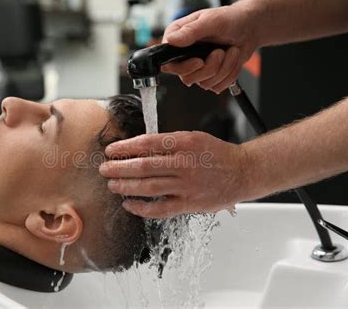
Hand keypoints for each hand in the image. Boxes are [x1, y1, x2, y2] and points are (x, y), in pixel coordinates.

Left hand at [99, 131, 249, 217]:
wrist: (242, 172)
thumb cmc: (217, 154)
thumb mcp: (193, 138)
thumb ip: (168, 143)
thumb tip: (139, 147)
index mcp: (184, 143)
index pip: (147, 143)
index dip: (125, 147)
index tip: (111, 150)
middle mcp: (184, 163)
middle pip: (144, 166)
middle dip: (119, 168)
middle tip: (105, 169)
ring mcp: (187, 185)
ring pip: (149, 187)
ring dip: (126, 186)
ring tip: (112, 184)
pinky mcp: (189, 204)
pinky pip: (161, 209)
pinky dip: (142, 208)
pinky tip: (130, 204)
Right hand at [162, 5, 258, 92]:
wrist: (249, 28)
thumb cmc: (230, 19)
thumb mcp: (210, 21)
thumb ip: (190, 31)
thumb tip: (171, 40)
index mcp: (178, 39)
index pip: (169, 64)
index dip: (184, 67)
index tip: (200, 61)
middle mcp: (184, 56)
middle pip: (188, 78)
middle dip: (211, 67)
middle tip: (220, 51)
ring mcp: (197, 68)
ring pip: (205, 84)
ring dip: (224, 68)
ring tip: (230, 51)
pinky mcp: (209, 77)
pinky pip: (217, 86)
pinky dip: (230, 74)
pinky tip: (232, 60)